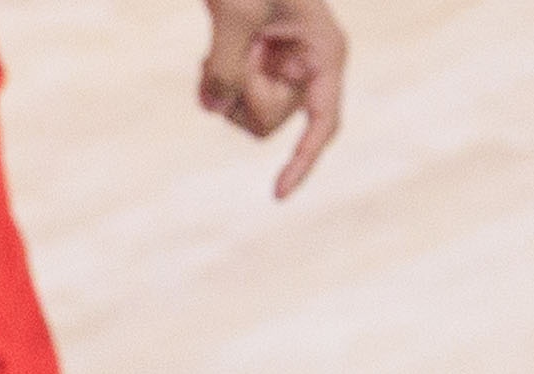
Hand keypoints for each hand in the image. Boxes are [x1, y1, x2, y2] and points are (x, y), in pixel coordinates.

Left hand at [196, 0, 347, 198]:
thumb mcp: (234, 10)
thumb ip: (224, 62)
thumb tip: (215, 108)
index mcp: (325, 53)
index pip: (323, 122)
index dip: (303, 161)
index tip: (277, 195)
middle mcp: (309, 70)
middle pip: (271, 123)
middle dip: (241, 97)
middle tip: (236, 52)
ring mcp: (282, 74)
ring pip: (247, 120)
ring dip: (223, 91)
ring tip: (220, 50)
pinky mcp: (257, 74)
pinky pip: (229, 107)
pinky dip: (212, 89)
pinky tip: (208, 60)